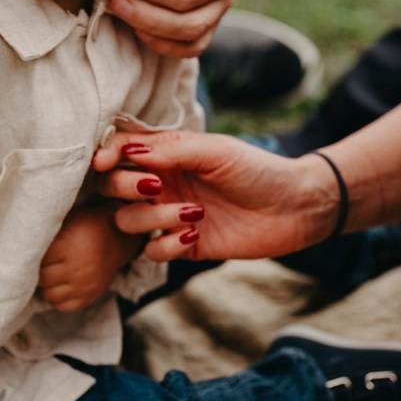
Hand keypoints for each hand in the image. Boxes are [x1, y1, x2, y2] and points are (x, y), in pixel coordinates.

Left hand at [38, 203, 143, 312]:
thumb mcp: (69, 219)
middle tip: (40, 263)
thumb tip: (23, 243)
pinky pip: (64, 306)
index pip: (37, 259)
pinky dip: (57, 298)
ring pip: (49, 295)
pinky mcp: (90, 296)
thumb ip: (48, 232)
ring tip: (49, 274)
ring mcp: (84, 285)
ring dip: (46, 286)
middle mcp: (77, 268)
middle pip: (42, 278)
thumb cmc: (88, 225)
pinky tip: (58, 286)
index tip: (32, 251)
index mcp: (69, 246)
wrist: (118, 237)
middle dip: (38, 271)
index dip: (32, 255)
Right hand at [93, 131, 340, 261]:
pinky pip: (153, 250)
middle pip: (111, 187)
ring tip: (192, 213)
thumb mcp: (216, 151)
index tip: (105, 162)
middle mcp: (162, 183)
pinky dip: (167, 244)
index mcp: (167, 154)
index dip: (106, 155)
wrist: (294, 208)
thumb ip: (172, 149)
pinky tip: (196, 236)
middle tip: (154, 186)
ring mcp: (169, 215)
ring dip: (152, 217)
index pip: (121, 151)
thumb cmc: (257, 170)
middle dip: (123, 187)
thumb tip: (128, 151)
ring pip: (127, 221)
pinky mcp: (183, 246)